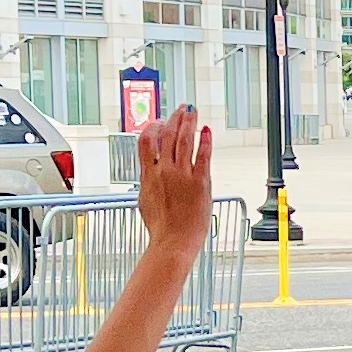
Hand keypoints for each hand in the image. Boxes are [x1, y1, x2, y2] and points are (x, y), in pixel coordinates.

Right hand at [134, 106, 212, 253]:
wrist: (173, 242)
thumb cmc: (161, 227)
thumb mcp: (145, 199)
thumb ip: (148, 180)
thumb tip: (148, 170)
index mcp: (148, 175)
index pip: (146, 141)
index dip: (153, 127)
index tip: (160, 122)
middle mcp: (164, 171)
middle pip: (167, 135)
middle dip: (174, 118)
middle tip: (181, 109)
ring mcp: (182, 175)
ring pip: (184, 140)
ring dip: (188, 122)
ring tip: (192, 112)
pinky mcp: (200, 182)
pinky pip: (203, 155)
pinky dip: (205, 140)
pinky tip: (207, 130)